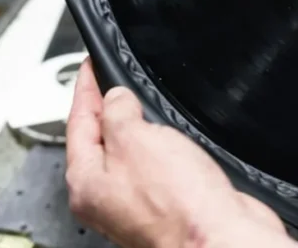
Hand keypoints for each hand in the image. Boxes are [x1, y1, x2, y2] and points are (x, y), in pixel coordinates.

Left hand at [65, 60, 297, 247]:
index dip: (86, 89)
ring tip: (142, 105)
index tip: (90, 66)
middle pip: (100, 142)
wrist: (219, 238)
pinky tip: (173, 141)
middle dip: (108, 109)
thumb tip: (117, 99)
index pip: (78, 122)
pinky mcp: (168, 207)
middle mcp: (106, 199)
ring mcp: (137, 206)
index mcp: (86, 182)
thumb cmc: (177, 205)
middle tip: (110, 81)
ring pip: (131, 155)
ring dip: (139, 129)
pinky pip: (158, 168)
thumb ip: (118, 111)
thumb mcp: (135, 139)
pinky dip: (162, 149)